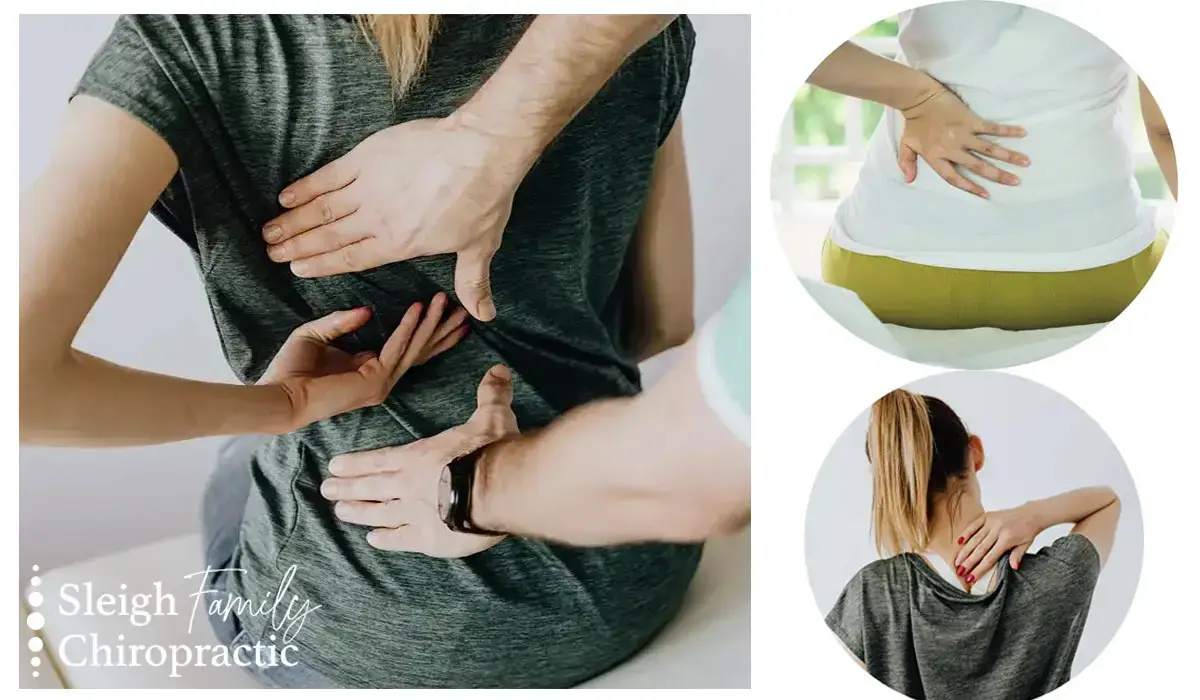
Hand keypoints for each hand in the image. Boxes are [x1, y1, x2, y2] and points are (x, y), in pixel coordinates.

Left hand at [259, 292, 467, 431]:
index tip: (444, 311)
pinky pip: (396, 348)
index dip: (427, 331)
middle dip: (442, 329)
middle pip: (421, 351)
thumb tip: (370, 310)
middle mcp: (381, 379)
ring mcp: (381, 383)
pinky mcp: (375, 381)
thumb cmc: (290, 369)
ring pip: (415, 348)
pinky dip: (408, 327)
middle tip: (464, 309)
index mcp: (369, 369)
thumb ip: (341, 321)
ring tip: (445, 300)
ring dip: (432, 323)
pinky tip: (417, 308)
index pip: (408, 349)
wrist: (278, 395)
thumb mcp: (316, 334)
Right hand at [262, 117, 534, 321]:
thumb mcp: (479, 247)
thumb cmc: (483, 199)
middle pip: (328, 236)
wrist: (480, 150)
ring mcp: (369, 187)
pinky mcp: (367, 158)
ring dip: (293, 221)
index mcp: (399, 244)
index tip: (297, 269)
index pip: (352, 259)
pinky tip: (286, 195)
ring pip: (321, 209)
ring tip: (269, 231)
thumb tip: (484, 315)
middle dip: (297, 246)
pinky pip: (328, 175)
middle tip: (271, 253)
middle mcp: (377, 219)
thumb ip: (472, 283)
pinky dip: (305, 186)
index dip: (321, 264)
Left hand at [320, 365, 518, 557]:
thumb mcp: (493, 417)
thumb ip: (491, 395)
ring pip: (378, 513)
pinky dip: (385, 539)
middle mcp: (409, 485)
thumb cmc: (491, 451)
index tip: (334, 465)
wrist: (499, 490)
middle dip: (347, 487)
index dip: (356, 463)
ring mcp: (415, 514)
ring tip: (340, 513)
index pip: (379, 460)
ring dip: (358, 513)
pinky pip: (400, 540)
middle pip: (371, 486)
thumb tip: (498, 369)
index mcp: (419, 457)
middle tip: (326, 490)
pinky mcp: (428, 539)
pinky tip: (373, 540)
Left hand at [899, 82, 1029, 198]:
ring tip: (1025, 162)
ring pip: (989, 149)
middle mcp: (952, 148)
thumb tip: (908, 180)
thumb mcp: (907, 145)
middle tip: (1015, 182)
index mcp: (936, 157)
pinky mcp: (971, 120)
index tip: (986, 195)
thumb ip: (906, 163)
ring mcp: (963, 134)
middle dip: (998, 175)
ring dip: (1008, 156)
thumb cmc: (913, 123)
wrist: (919, 97)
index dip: (970, 187)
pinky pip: (991, 128)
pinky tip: (1022, 133)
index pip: (955, 178)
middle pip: (977, 166)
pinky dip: (1006, 131)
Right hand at [954, 505, 1042, 582]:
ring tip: (957, 561)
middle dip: (968, 562)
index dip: (979, 569)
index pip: (990, 558)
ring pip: (975, 539)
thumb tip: (1013, 568)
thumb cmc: (1028, 530)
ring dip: (965, 551)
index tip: (971, 577)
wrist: (1031, 513)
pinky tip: (959, 541)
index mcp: (1007, 539)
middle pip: (980, 549)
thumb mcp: (1026, 545)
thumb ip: (1017, 556)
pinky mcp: (988, 515)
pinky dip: (966, 533)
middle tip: (959, 571)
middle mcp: (997, 530)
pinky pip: (974, 525)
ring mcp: (991, 522)